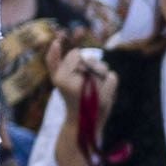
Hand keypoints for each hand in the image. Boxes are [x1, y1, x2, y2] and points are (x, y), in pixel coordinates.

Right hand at [48, 49, 109, 165]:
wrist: (81, 124)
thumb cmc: (70, 97)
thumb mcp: (57, 79)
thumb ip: (53, 60)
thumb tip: (56, 41)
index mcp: (60, 79)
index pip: (76, 54)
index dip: (78, 62)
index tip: (76, 75)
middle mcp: (74, 84)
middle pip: (90, 60)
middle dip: (91, 68)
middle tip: (86, 83)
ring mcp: (91, 91)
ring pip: (103, 67)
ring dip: (102, 75)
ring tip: (95, 88)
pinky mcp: (105, 98)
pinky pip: (113, 77)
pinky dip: (110, 82)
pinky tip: (104, 91)